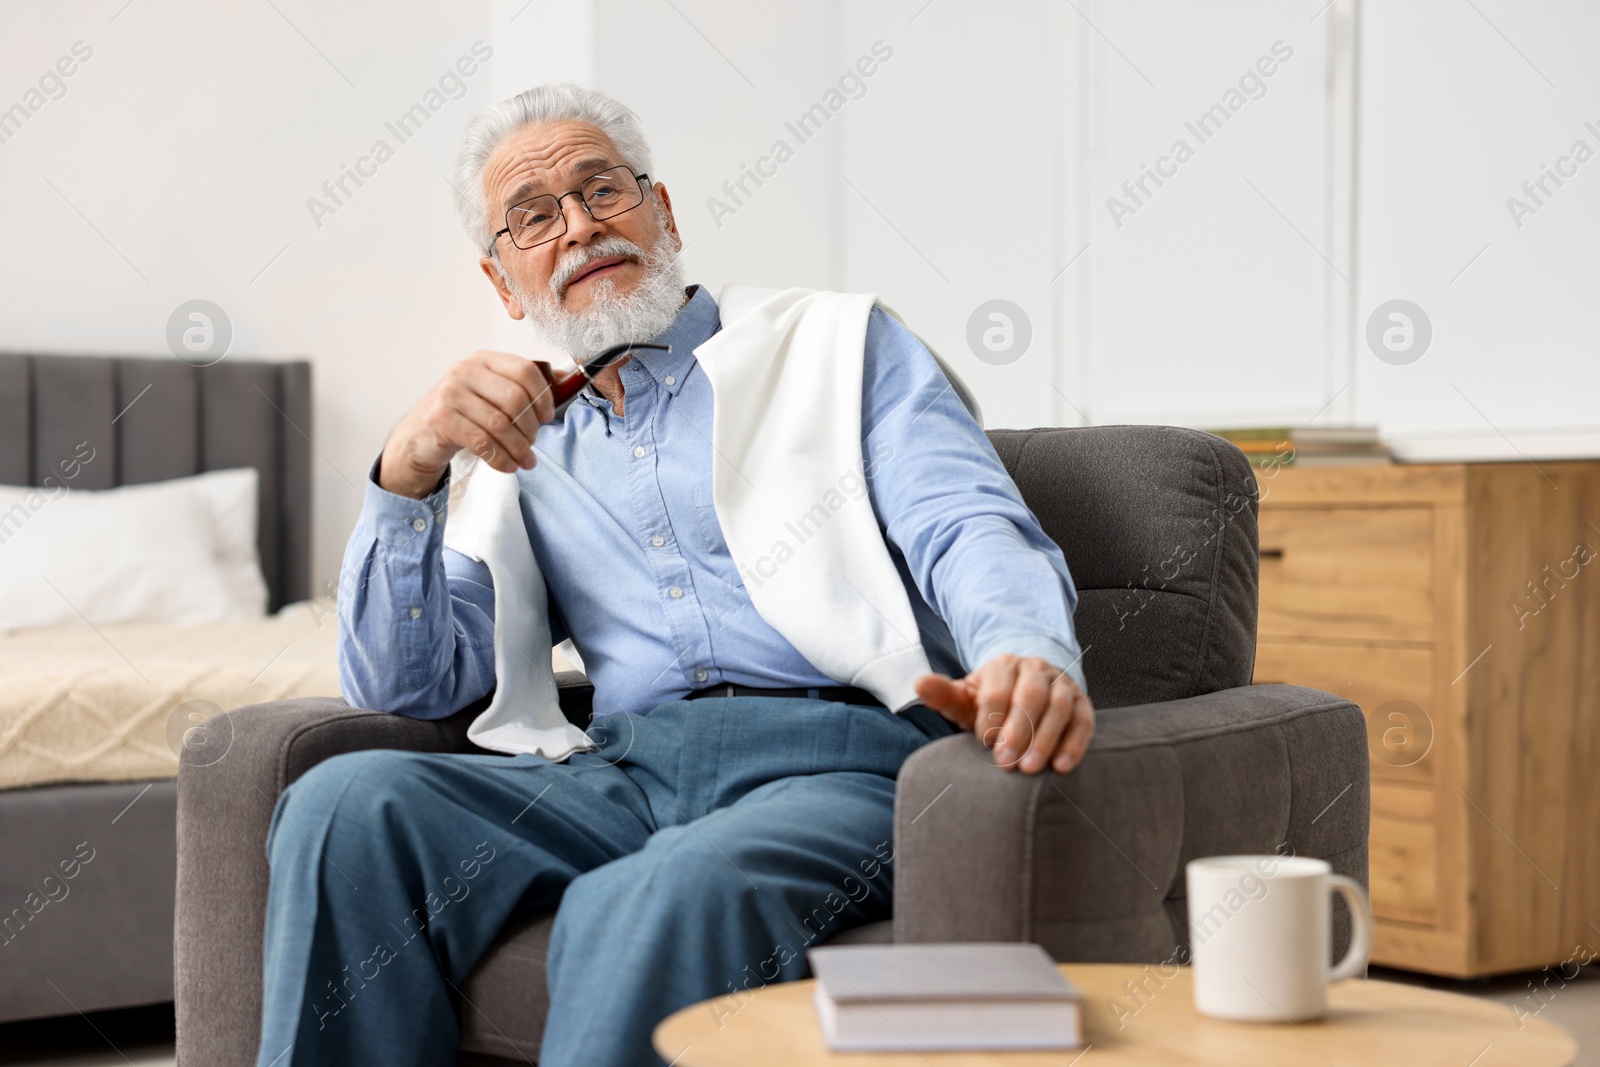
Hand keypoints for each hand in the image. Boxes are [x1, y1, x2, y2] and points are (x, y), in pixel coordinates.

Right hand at [378, 350, 556, 498]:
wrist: (419, 437)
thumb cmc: (461, 416)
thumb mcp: (489, 395)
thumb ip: (520, 387)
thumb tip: (564, 377)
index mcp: (483, 360)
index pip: (524, 370)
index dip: (542, 396)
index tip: (547, 417)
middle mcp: (465, 371)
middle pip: (515, 399)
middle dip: (530, 428)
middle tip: (532, 445)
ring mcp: (450, 393)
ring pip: (500, 424)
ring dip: (518, 448)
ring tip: (525, 461)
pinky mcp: (441, 419)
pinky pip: (482, 442)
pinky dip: (501, 458)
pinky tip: (508, 466)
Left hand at [914, 654, 1094, 773]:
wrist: (1026, 687)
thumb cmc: (991, 702)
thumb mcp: (967, 697)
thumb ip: (944, 694)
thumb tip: (919, 683)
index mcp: (1003, 664)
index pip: (997, 689)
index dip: (990, 718)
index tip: (984, 743)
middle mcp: (1035, 668)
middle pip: (1030, 696)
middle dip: (1018, 731)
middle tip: (1006, 763)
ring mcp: (1062, 684)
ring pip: (1059, 706)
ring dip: (1046, 739)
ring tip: (1031, 769)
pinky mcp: (1082, 703)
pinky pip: (1084, 721)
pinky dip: (1075, 743)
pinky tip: (1062, 766)